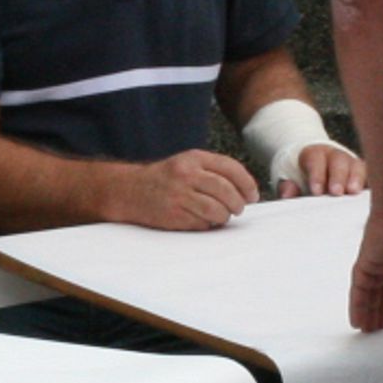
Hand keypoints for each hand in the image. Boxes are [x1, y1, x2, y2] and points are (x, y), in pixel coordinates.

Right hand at [116, 150, 257, 231]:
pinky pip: (202, 223)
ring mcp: (179, 195)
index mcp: (193, 158)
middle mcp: (186, 174)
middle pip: (226, 191)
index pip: (230, 168)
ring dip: (225, 216)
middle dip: (238, 203)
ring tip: (222, 215)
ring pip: (217, 210)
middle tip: (239, 209)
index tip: (253, 195)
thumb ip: (214, 172)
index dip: (247, 183)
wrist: (130, 191)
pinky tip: (204, 220)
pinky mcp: (173, 215)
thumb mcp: (187, 163)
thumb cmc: (165, 179)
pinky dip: (208, 224)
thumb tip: (246, 191)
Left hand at [294, 143, 367, 199]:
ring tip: (354, 192)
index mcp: (315, 154)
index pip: (316, 160)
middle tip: (336, 192)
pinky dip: (372, 184)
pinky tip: (371, 196)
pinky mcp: (365, 175)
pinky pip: (371, 176)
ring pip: (358, 166)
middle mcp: (336, 156)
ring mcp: (352, 164)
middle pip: (339, 161)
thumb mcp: (290, 179)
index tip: (316, 191)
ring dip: (357, 178)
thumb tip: (288, 195)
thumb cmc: (303, 178)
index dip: (317, 174)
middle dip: (338, 176)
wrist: (317, 168)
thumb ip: (288, 186)